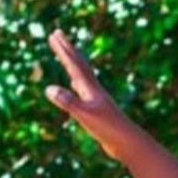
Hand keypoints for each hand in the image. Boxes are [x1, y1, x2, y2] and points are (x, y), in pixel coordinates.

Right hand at [45, 30, 133, 160]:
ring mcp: (97, 100)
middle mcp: (94, 90)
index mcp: (90, 89)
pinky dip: (78, 85)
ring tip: (68, 55)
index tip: (54, 34)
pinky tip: (76, 85)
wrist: (129, 143)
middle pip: (79, 64)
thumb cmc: (108, 129)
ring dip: (74, 64)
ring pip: (83, 76)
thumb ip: (68, 102)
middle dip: (67, 49)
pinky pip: (85, 91)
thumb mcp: (85, 115)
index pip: (74, 65)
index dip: (63, 50)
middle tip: (58, 34)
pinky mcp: (99, 110)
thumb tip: (48, 89)